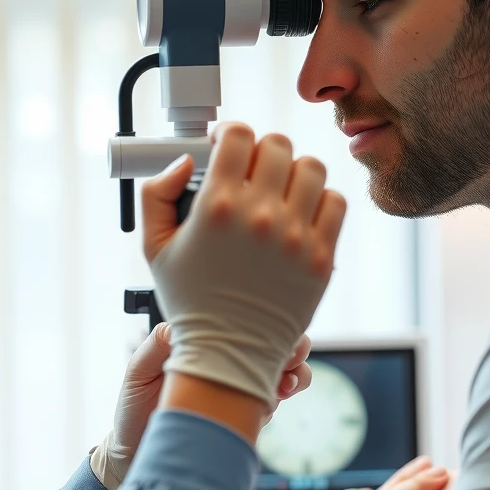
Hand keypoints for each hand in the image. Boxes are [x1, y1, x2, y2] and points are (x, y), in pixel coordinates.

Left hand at [89, 323, 313, 489]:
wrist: (135, 452)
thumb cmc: (133, 407)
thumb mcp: (138, 370)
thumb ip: (160, 342)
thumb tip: (183, 324)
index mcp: (205, 342)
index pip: (242, 321)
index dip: (264, 321)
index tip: (269, 330)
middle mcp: (227, 361)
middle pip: (275, 342)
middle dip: (291, 345)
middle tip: (287, 356)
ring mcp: (239, 388)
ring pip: (285, 372)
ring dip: (294, 373)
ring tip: (283, 383)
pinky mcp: (243, 417)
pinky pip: (271, 403)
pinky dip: (277, 398)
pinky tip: (267, 402)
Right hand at [141, 123, 345, 407]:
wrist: (228, 355)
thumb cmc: (190, 301)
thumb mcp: (153, 247)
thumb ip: (156, 193)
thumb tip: (187, 160)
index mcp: (217, 207)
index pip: (239, 135)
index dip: (231, 134)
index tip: (227, 146)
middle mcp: (259, 216)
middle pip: (278, 144)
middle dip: (262, 151)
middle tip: (253, 170)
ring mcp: (296, 236)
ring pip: (312, 167)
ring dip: (295, 172)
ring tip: (281, 190)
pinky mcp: (323, 257)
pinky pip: (336, 203)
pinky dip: (321, 201)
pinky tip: (302, 214)